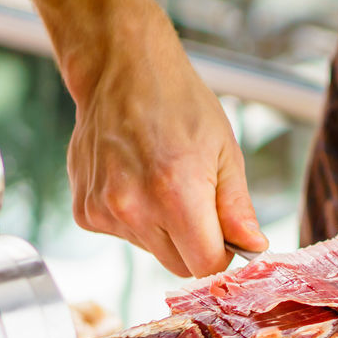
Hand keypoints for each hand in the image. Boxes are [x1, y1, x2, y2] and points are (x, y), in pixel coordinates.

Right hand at [66, 10, 266, 277]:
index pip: (205, 266)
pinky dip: (136, 218)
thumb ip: (238, 208)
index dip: (223, 256)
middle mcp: (133, 208)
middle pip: (178, 265)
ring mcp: (103, 211)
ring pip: (151, 250)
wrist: (122, 71)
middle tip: (199, 201)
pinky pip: (124, 234)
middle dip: (196, 244)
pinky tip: (137, 179)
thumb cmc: (180, 104)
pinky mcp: (85, 212)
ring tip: (163, 180)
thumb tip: (253, 248)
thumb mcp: (226, 152)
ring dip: (165, 230)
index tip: (228, 239)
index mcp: (176, 194)